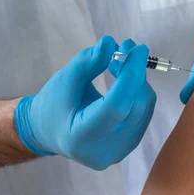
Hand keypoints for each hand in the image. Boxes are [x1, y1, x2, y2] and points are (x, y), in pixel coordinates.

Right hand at [14, 36, 156, 169]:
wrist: (49, 131)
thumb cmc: (53, 104)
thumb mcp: (64, 80)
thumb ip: (87, 62)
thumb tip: (111, 43)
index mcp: (82, 138)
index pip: (116, 106)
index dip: (130, 75)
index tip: (138, 49)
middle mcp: (106, 151)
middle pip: (134, 106)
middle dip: (134, 72)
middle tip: (125, 47)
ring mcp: (121, 151)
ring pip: (144, 107)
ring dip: (138, 79)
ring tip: (121, 61)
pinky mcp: (131, 144)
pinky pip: (144, 112)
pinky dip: (137, 91)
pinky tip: (124, 79)